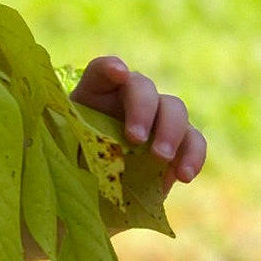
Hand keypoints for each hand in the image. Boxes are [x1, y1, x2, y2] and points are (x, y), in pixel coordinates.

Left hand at [71, 55, 206, 190]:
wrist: (100, 192)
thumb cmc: (77, 167)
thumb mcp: (66, 155)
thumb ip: (69, 145)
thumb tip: (73, 152)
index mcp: (96, 95)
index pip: (102, 70)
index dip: (110, 68)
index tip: (118, 74)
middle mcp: (130, 98)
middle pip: (143, 87)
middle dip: (143, 109)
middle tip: (136, 138)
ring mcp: (158, 117)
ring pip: (174, 108)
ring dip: (171, 131)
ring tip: (161, 158)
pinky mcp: (179, 142)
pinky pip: (194, 140)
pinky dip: (193, 155)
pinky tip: (184, 176)